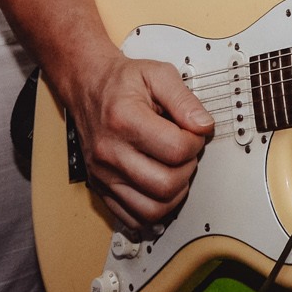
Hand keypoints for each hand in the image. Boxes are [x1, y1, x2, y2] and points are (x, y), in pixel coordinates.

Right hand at [63, 53, 214, 230]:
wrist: (87, 85)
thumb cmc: (121, 81)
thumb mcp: (158, 74)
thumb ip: (184, 99)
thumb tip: (203, 126)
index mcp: (124, 120)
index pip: (176, 150)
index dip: (195, 142)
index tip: (193, 132)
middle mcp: (110, 151)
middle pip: (165, 184)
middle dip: (187, 169)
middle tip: (185, 152)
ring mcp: (103, 173)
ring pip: (151, 209)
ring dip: (174, 193)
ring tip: (174, 169)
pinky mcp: (101, 187)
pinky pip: (132, 218)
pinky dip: (153, 211)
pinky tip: (160, 190)